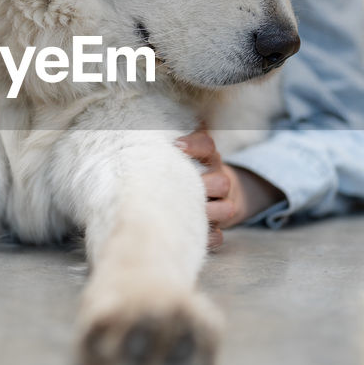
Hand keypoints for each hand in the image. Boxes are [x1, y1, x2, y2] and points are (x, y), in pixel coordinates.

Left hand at [176, 128, 283, 249]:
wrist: (210, 195)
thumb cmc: (183, 172)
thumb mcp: (178, 154)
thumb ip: (165, 143)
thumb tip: (137, 128)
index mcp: (208, 157)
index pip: (207, 144)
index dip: (194, 144)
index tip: (176, 146)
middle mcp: (218, 178)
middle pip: (221, 181)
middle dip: (200, 185)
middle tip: (176, 187)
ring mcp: (222, 204)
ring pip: (226, 208)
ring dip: (205, 211)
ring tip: (181, 211)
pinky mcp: (219, 226)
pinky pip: (219, 236)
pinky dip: (207, 236)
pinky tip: (191, 232)